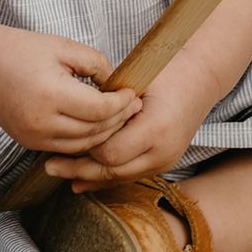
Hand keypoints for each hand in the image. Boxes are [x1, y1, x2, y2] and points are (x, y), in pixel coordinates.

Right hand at [0, 23, 139, 152]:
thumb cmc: (23, 50)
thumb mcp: (64, 47)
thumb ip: (95, 64)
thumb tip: (116, 83)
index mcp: (51, 94)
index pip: (99, 110)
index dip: (121, 104)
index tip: (132, 93)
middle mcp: (41, 122)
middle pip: (93, 132)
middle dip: (118, 120)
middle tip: (134, 106)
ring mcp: (33, 136)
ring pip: (81, 146)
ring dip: (104, 134)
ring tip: (120, 116)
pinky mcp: (28, 143)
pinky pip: (65, 147)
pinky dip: (84, 139)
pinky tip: (97, 125)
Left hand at [42, 81, 210, 190]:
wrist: (201, 77)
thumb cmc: (168, 71)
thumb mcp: (136, 81)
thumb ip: (110, 105)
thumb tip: (77, 120)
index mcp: (156, 129)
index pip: (110, 152)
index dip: (86, 146)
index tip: (67, 138)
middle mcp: (163, 152)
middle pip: (112, 171)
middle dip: (79, 168)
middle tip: (50, 165)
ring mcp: (166, 161)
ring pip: (119, 178)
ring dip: (89, 176)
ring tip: (61, 172)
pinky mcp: (164, 164)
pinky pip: (129, 176)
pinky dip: (105, 177)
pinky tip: (82, 180)